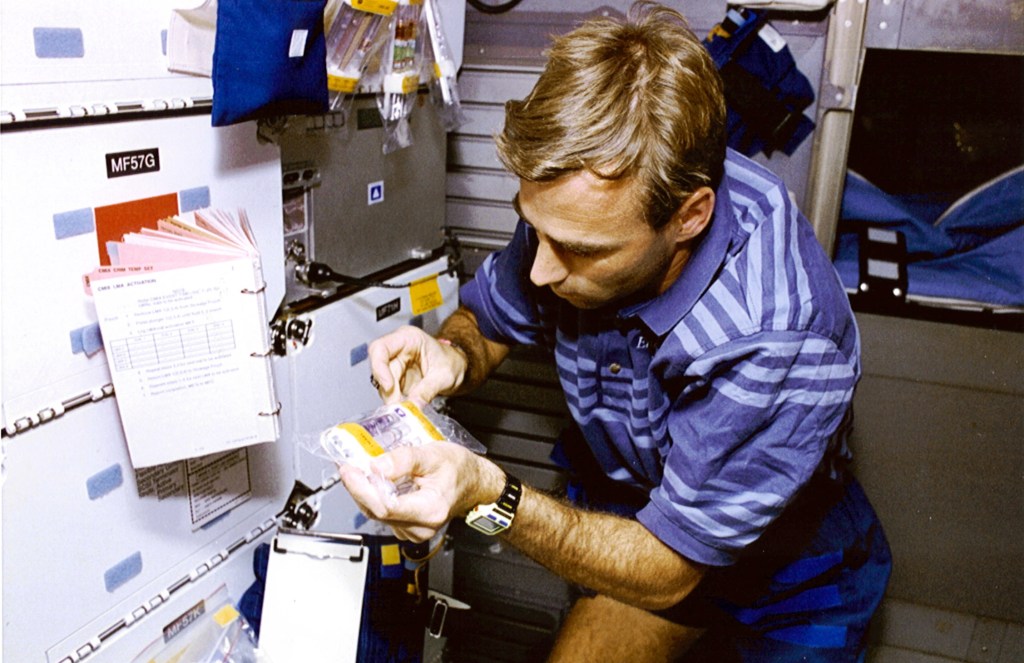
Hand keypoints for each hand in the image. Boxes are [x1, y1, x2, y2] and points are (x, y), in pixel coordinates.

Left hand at [337, 442, 503, 541]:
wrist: (473, 482)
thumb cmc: (458, 469)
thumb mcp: (433, 454)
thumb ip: (404, 459)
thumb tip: (375, 467)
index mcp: (429, 510)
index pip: (385, 507)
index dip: (362, 489)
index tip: (349, 471)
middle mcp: (421, 527)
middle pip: (377, 511)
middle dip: (358, 488)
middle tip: (348, 466)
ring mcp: (413, 531)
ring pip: (376, 514)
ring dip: (363, 492)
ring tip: (358, 470)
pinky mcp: (407, 528)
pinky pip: (382, 514)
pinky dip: (373, 497)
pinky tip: (372, 482)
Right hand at [367, 326, 467, 403]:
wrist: (457, 367)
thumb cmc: (452, 362)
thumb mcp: (444, 376)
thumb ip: (427, 391)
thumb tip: (412, 407)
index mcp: (408, 338)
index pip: (380, 348)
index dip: (379, 368)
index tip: (388, 386)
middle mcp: (398, 349)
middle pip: (380, 368)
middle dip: (388, 389)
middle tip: (397, 405)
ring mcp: (396, 363)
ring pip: (382, 382)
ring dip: (390, 397)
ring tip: (404, 407)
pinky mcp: (397, 378)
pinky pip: (389, 390)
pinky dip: (395, 400)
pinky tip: (405, 405)